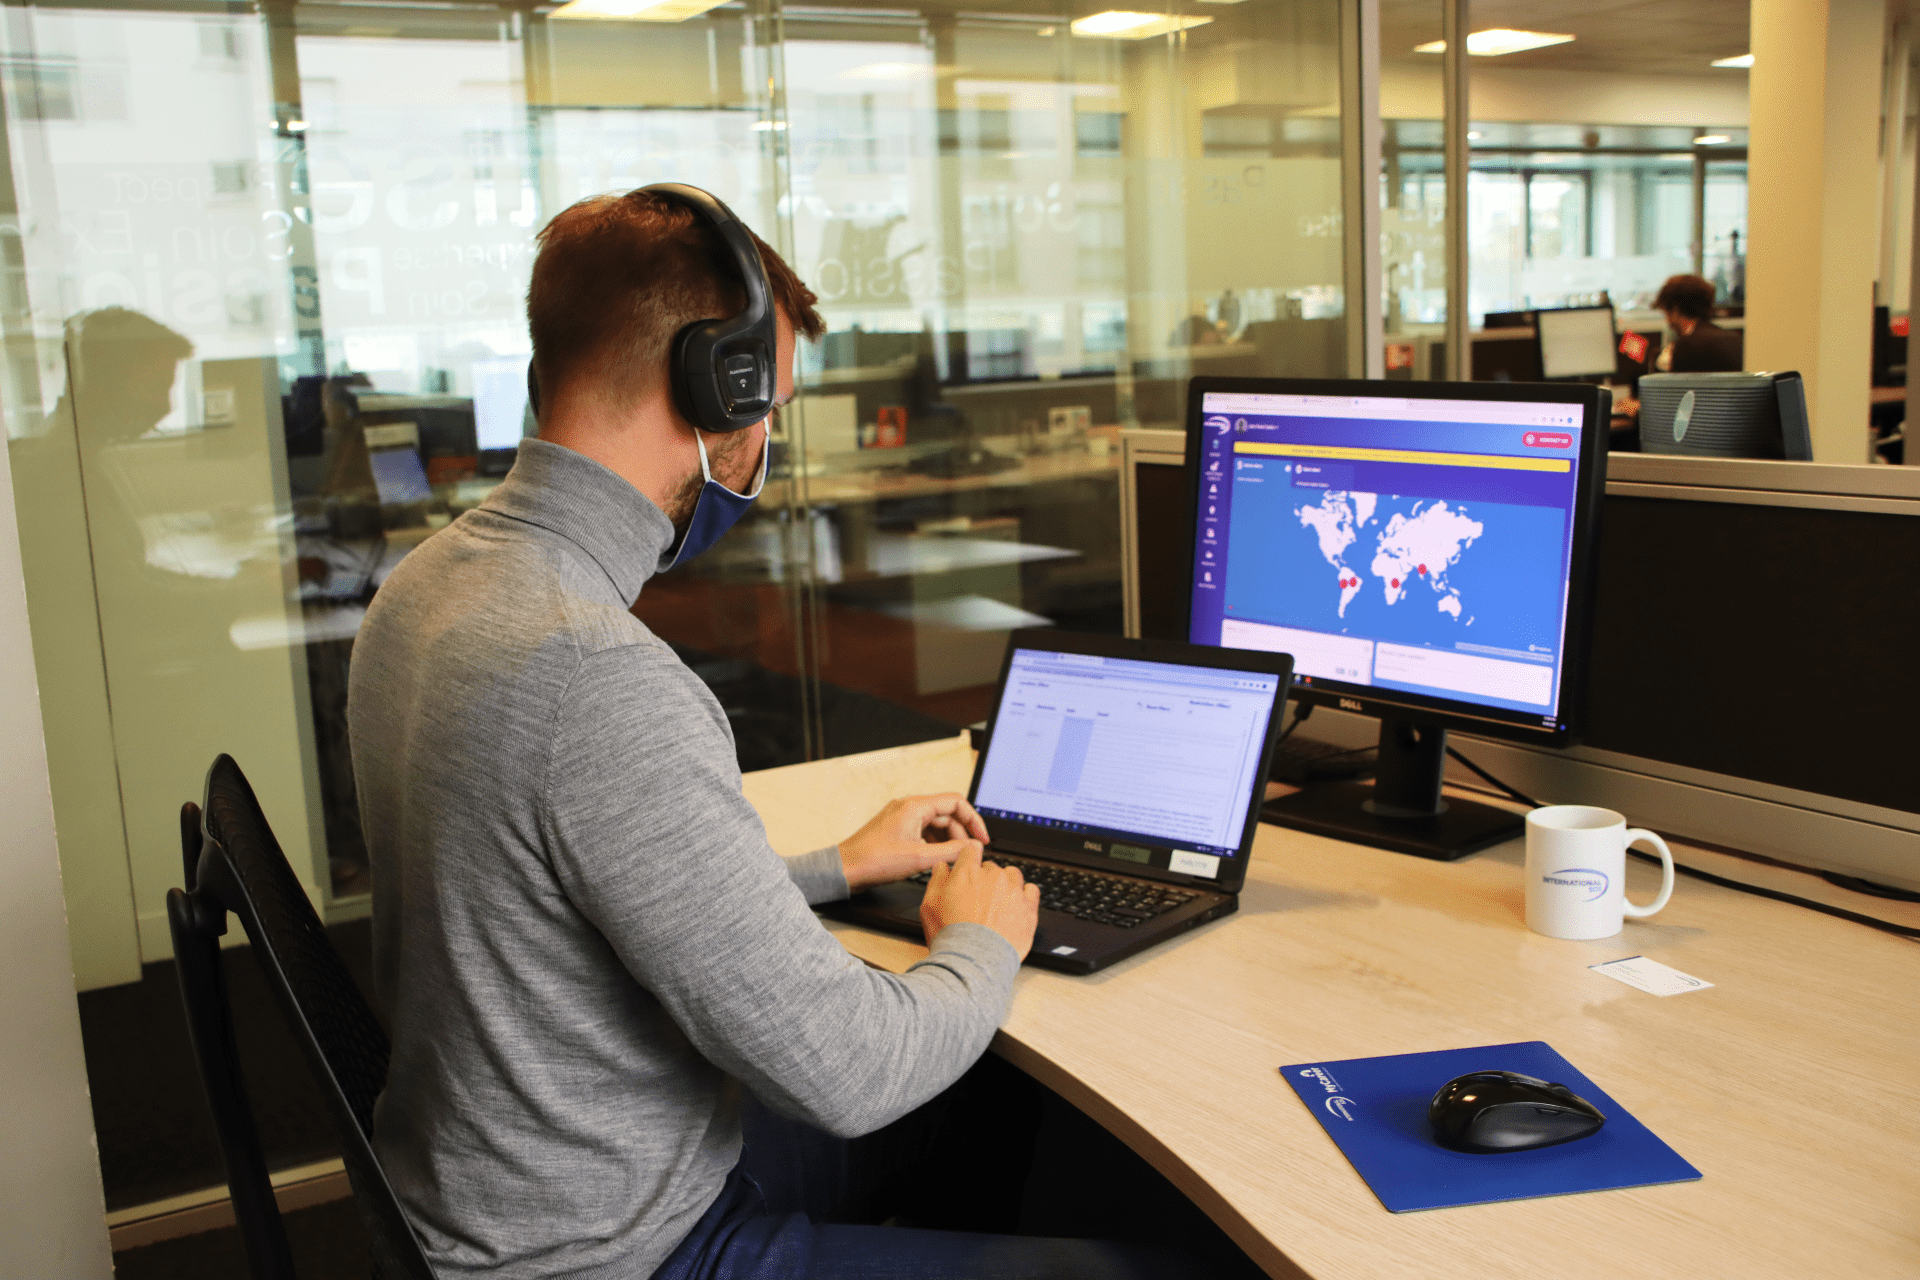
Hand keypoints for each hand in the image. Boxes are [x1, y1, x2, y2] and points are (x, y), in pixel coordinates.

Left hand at [837, 793, 990, 891]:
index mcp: (915, 806)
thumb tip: (974, 848)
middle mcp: (909, 807)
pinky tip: (937, 859)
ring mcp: (902, 817)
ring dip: (948, 840)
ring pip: (936, 824)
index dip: (974, 820)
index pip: (956, 802)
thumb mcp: (920, 858)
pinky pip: (923, 831)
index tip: (982, 839)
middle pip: (947, 814)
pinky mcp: (897, 829)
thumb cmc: (875, 861)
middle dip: (962, 833)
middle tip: (969, 854)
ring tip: (954, 859)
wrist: (846, 869)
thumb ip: (952, 851)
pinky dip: (935, 843)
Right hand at [919, 843, 1039, 960]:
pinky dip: (1025, 895)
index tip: (969, 869)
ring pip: (1013, 875)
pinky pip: (1032, 890)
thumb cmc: (951, 936)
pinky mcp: (1029, 907)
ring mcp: (1013, 891)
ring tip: (999, 904)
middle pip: (991, 867)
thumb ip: (937, 880)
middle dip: (985, 879)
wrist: (974, 962)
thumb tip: (942, 867)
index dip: (968, 861)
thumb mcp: (929, 905)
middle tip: (979, 900)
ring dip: (1006, 884)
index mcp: (968, 873)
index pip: (970, 852)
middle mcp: (993, 877)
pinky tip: (1016, 906)